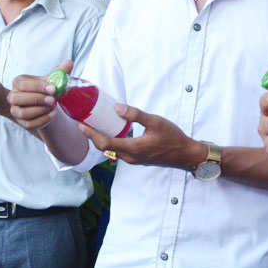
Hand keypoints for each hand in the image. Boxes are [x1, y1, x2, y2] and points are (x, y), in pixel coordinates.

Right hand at [8, 59, 71, 129]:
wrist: (45, 104)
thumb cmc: (45, 90)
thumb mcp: (51, 80)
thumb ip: (59, 72)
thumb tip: (69, 63)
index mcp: (18, 83)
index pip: (24, 84)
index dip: (38, 87)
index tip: (53, 89)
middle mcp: (13, 96)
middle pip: (18, 99)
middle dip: (37, 99)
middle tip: (53, 100)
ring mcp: (16, 111)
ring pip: (23, 113)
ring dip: (40, 110)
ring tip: (53, 107)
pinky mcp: (22, 122)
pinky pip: (29, 124)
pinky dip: (42, 120)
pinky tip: (53, 114)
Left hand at [80, 104, 204, 170]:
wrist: (186, 154)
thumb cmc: (173, 138)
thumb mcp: (155, 122)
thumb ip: (135, 115)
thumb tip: (117, 108)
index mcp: (133, 149)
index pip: (105, 143)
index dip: (91, 135)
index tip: (81, 126)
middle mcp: (130, 157)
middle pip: (104, 148)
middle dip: (92, 137)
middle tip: (84, 124)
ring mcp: (133, 160)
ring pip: (111, 151)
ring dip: (101, 140)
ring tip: (95, 127)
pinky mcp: (137, 158)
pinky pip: (119, 152)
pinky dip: (111, 143)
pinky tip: (112, 132)